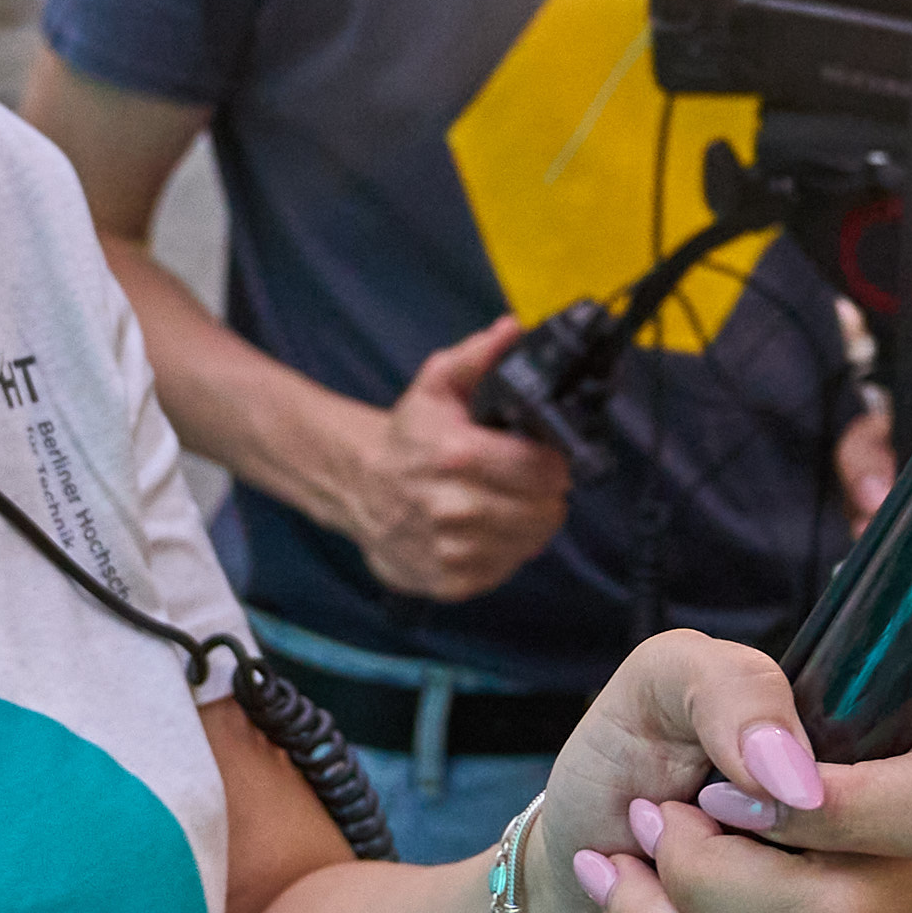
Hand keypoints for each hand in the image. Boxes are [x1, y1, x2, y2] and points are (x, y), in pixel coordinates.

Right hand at [341, 317, 575, 603]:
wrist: (358, 486)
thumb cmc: (407, 436)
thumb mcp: (435, 384)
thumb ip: (477, 357)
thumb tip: (512, 329)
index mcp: (457, 455)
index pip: (543, 471)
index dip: (553, 464)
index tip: (544, 459)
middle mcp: (455, 508)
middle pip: (544, 511)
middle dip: (545, 496)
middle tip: (529, 484)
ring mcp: (452, 551)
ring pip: (530, 544)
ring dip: (530, 525)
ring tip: (511, 506)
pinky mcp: (450, 583)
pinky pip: (506, 570)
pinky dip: (506, 552)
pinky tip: (490, 532)